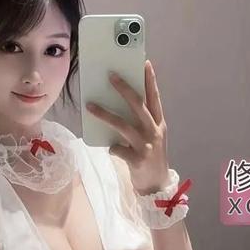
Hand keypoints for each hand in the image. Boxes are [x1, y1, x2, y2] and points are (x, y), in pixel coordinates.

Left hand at [86, 59, 170, 193]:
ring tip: (90, 105)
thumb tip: (118, 106)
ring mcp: (147, 145)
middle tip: (111, 76)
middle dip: (124, 89)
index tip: (145, 63)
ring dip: (105, 114)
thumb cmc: (151, 157)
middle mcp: (154, 131)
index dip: (150, 80)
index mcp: (159, 124)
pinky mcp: (138, 159)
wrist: (157, 186)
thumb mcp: (152, 137)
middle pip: (138, 106)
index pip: (155, 98)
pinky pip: (118, 149)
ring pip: (123, 125)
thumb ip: (140, 123)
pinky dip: (112, 148)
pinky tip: (110, 148)